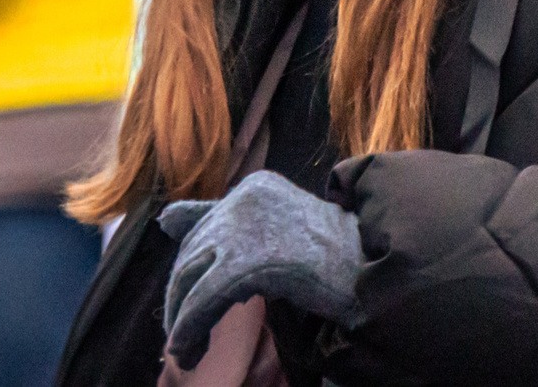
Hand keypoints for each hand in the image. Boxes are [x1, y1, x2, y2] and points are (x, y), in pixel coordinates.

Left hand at [158, 170, 364, 367]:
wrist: (373, 270)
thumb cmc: (333, 256)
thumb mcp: (274, 229)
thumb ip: (223, 220)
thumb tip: (164, 218)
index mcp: (252, 187)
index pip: (200, 228)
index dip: (188, 270)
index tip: (184, 302)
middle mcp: (244, 199)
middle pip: (190, 254)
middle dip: (179, 299)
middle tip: (182, 337)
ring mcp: (246, 228)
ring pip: (190, 278)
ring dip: (180, 319)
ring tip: (184, 350)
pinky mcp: (249, 263)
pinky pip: (204, 300)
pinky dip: (190, 329)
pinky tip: (190, 349)